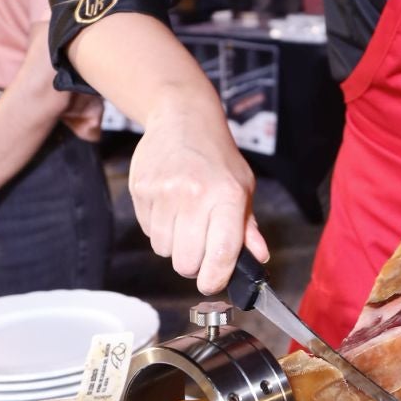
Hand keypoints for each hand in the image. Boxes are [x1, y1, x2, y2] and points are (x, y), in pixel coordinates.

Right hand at [127, 101, 267, 293]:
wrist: (182, 118)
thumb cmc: (216, 155)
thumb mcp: (242, 186)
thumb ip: (248, 227)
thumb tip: (259, 258)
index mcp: (227, 196)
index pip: (222, 253)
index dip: (216, 278)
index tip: (213, 282)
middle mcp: (195, 195)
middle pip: (187, 261)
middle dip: (193, 264)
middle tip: (199, 249)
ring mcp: (164, 192)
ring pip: (164, 250)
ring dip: (174, 246)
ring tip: (184, 221)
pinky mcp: (141, 190)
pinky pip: (148, 232)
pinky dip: (159, 229)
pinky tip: (168, 207)